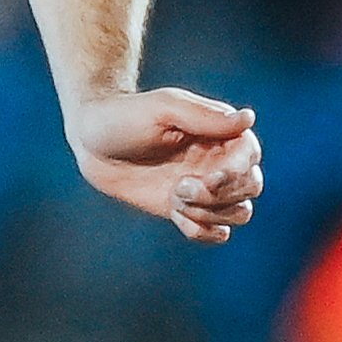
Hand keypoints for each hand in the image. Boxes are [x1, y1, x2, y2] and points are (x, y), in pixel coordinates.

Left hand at [69, 88, 262, 244]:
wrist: (91, 140)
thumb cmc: (125, 115)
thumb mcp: (163, 109)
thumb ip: (205, 117)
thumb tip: (249, 118)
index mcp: (219, 132)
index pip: (250, 157)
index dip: (235, 174)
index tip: (206, 178)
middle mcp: (218, 160)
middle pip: (251, 188)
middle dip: (221, 196)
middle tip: (181, 188)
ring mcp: (204, 187)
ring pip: (239, 213)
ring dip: (210, 213)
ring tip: (175, 197)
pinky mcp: (186, 209)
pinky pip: (215, 232)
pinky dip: (202, 230)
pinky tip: (175, 213)